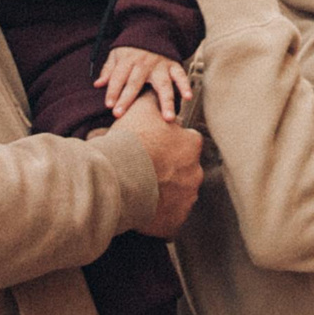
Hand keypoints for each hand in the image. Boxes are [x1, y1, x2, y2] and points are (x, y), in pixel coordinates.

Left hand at [98, 45, 192, 121]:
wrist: (152, 31)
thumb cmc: (132, 48)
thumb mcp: (117, 54)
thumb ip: (108, 70)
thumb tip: (98, 84)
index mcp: (128, 60)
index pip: (118, 77)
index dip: (113, 91)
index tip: (110, 106)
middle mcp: (144, 63)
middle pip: (135, 83)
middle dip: (128, 98)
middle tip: (122, 114)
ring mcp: (161, 65)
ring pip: (163, 84)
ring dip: (166, 101)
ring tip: (167, 118)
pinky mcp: (174, 66)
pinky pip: (181, 76)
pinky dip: (185, 86)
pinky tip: (187, 97)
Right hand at [106, 97, 203, 237]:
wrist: (118, 178)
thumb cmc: (131, 142)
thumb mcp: (141, 109)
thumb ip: (152, 99)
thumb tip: (155, 93)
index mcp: (192, 144)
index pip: (186, 141)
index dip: (168, 142)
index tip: (153, 146)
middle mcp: (195, 172)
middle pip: (183, 169)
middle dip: (168, 170)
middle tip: (146, 169)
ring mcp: (187, 199)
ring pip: (178, 194)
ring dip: (164, 192)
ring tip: (141, 190)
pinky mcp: (175, 221)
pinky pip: (170, 218)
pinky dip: (160, 215)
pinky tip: (145, 209)